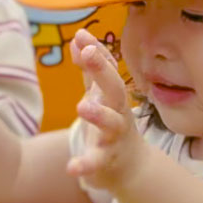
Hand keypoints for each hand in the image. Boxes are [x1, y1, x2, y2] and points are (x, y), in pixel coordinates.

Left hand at [64, 30, 142, 192]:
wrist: (131, 166)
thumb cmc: (112, 122)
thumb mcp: (99, 95)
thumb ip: (90, 69)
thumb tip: (80, 37)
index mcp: (114, 95)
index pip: (109, 69)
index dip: (97, 52)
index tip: (82, 35)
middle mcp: (119, 113)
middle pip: (115, 90)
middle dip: (103, 71)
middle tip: (88, 53)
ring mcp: (114, 138)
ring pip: (111, 125)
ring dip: (99, 114)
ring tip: (82, 106)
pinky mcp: (106, 162)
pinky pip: (97, 162)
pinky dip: (86, 164)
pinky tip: (72, 167)